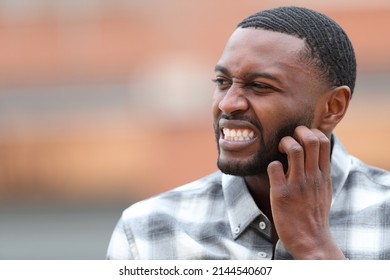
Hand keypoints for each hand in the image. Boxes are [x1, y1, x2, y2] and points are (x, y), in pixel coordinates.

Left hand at [267, 126, 344, 258]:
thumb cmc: (315, 214)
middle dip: (297, 131)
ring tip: (279, 151)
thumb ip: (320, 171)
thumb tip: (315, 155)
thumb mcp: (324, 190)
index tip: (302, 138)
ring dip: (283, 143)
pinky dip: (271, 164)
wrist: (311, 241)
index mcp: (323, 174)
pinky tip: (273, 173)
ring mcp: (297, 184)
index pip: (323, 140)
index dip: (310, 132)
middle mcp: (312, 176)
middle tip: (289, 139)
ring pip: (292, 149)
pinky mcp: (281, 193)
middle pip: (310, 139)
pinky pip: (273, 166)